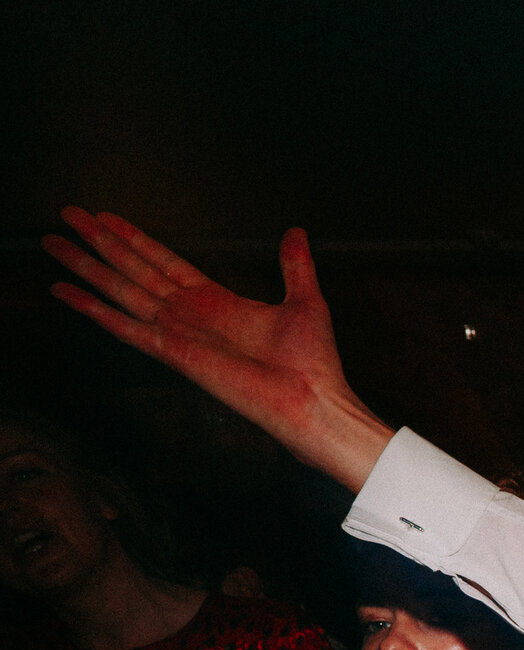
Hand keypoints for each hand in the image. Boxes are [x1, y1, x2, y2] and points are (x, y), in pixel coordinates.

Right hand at [44, 211, 393, 490]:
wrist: (313, 401)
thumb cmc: (312, 364)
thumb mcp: (305, 301)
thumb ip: (294, 265)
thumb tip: (296, 232)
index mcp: (217, 302)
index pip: (164, 262)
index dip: (135, 239)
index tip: (106, 218)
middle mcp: (190, 316)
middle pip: (133, 269)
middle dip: (99, 242)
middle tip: (67, 216)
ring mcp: (177, 333)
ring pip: (120, 290)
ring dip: (86, 266)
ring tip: (53, 243)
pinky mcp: (172, 352)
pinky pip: (124, 326)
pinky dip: (93, 309)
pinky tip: (65, 292)